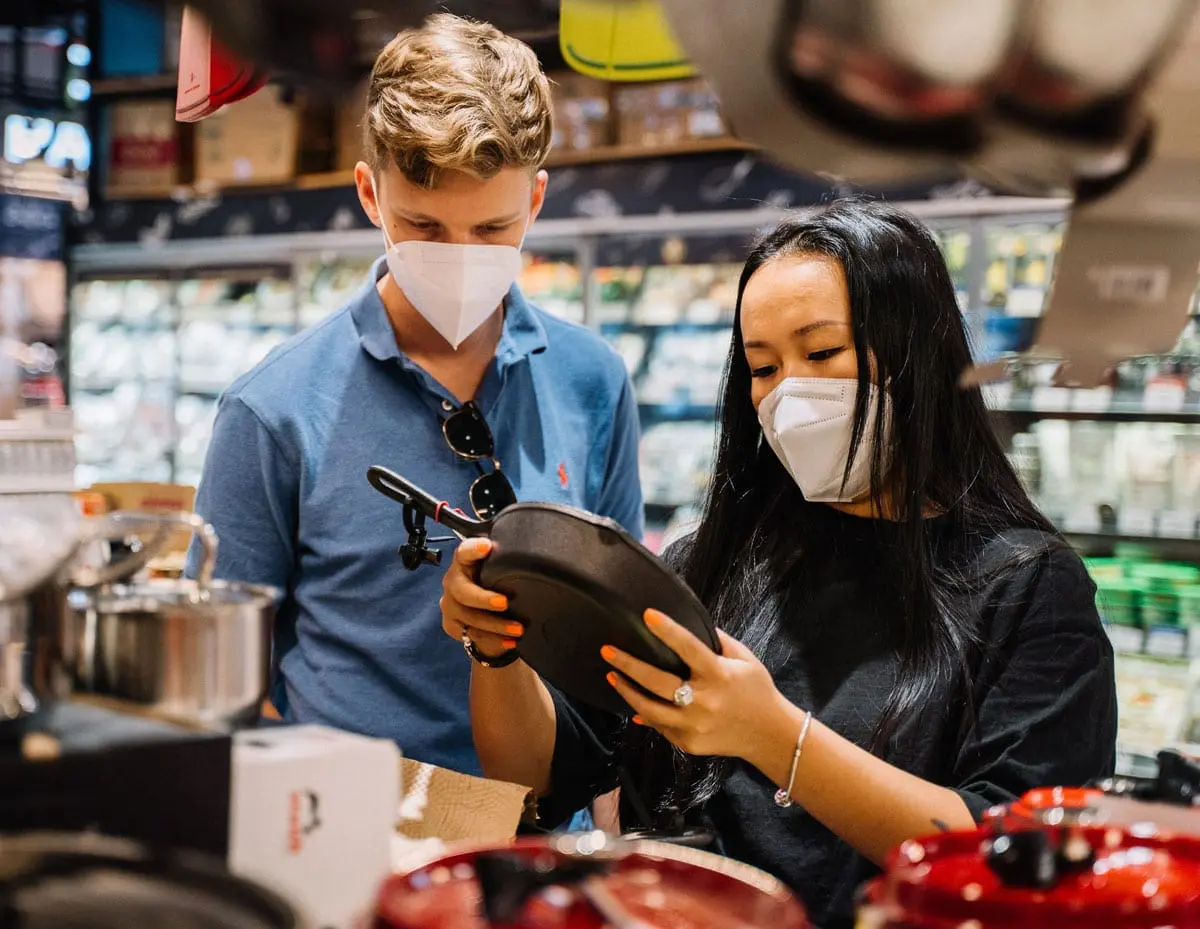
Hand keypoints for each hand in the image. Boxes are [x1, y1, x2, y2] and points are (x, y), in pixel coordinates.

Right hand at [440, 538, 523, 659]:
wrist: (485, 616)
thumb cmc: (496, 586)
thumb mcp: (501, 571)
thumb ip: (509, 560)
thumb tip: (541, 548)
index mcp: (465, 562)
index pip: (464, 551)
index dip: (473, 549)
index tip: (487, 547)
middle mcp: (453, 582)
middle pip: (462, 590)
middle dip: (484, 598)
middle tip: (505, 603)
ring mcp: (450, 605)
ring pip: (469, 617)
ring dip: (495, 625)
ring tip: (518, 629)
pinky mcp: (452, 625)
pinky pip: (472, 635)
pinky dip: (493, 640)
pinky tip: (510, 642)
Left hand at [601, 609, 788, 759]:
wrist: (769, 736)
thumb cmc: (757, 690)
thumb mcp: (745, 659)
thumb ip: (719, 641)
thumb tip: (692, 622)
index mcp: (719, 675)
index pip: (689, 648)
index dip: (668, 631)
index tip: (647, 615)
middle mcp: (704, 702)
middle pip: (657, 682)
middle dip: (628, 665)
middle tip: (607, 650)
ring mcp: (694, 726)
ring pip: (650, 709)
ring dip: (627, 691)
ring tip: (611, 676)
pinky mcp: (689, 743)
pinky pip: (660, 726)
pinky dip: (645, 713)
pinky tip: (632, 700)